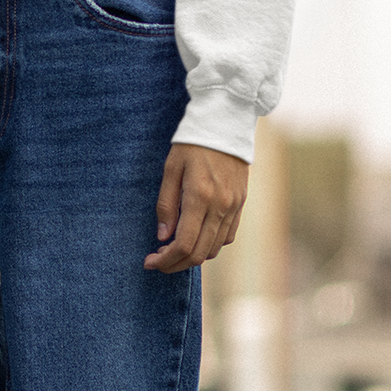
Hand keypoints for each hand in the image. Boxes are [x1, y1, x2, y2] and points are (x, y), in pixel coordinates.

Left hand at [144, 144, 248, 271]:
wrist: (225, 125)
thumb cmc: (192, 144)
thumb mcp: (170, 169)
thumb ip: (166, 205)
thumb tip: (163, 236)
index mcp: (200, 197)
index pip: (184, 244)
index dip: (166, 260)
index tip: (150, 262)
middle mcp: (220, 206)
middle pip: (200, 253)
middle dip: (176, 264)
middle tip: (158, 261)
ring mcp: (234, 207)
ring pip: (214, 249)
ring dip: (192, 257)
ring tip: (173, 250)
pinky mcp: (241, 204)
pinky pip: (227, 236)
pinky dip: (210, 245)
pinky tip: (194, 237)